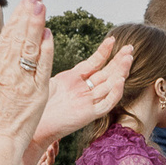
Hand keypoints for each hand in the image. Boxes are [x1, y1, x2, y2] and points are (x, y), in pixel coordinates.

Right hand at [0, 0, 59, 147]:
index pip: (7, 38)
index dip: (16, 19)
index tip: (23, 3)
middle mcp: (9, 73)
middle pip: (20, 38)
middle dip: (28, 15)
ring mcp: (25, 82)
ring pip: (32, 48)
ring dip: (38, 26)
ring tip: (42, 7)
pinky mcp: (38, 93)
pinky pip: (43, 67)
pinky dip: (46, 50)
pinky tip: (49, 34)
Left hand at [31, 28, 136, 145]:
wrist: (34, 125)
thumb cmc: (36, 103)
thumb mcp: (47, 78)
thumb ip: (53, 61)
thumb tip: (48, 39)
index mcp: (74, 79)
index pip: (94, 63)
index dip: (103, 52)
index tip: (113, 39)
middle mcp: (84, 90)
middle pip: (106, 73)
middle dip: (119, 60)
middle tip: (130, 48)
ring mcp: (88, 102)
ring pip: (110, 86)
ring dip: (120, 72)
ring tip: (128, 58)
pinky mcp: (89, 114)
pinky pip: (106, 104)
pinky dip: (114, 93)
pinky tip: (120, 81)